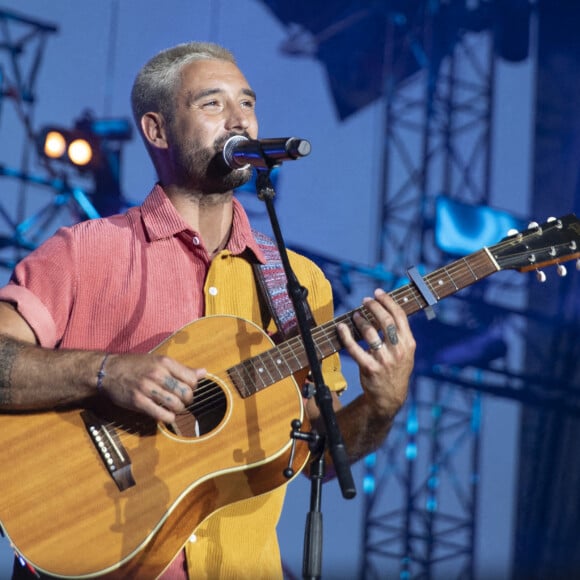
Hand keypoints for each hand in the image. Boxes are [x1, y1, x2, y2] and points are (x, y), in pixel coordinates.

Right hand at [98, 353, 205, 422]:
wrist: (108, 370)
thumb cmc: (135, 365)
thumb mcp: (158, 361)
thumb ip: (181, 369)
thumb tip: (203, 372)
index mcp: (165, 362)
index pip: (191, 379)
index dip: (193, 388)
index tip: (188, 390)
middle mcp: (157, 374)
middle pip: (186, 393)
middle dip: (188, 400)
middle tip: (183, 401)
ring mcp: (147, 388)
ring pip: (176, 404)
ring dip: (179, 410)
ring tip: (175, 408)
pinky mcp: (138, 401)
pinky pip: (161, 414)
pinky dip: (168, 417)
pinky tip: (167, 415)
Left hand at [338, 289, 414, 418]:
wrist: (390, 397)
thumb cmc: (396, 369)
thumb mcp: (405, 352)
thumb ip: (399, 333)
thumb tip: (385, 308)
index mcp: (408, 343)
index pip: (399, 316)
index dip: (388, 301)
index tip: (378, 293)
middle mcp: (398, 350)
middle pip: (385, 320)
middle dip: (373, 306)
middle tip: (365, 300)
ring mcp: (384, 360)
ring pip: (369, 332)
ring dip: (360, 320)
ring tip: (355, 315)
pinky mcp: (370, 368)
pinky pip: (355, 348)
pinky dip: (346, 335)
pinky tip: (341, 327)